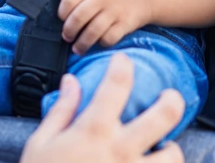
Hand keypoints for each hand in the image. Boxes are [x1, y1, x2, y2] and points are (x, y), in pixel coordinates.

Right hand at [22, 53, 184, 162]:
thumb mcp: (42, 141)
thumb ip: (61, 110)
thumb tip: (71, 81)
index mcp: (94, 131)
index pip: (116, 85)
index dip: (122, 66)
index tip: (123, 61)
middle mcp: (120, 150)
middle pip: (163, 116)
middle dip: (172, 101)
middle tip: (170, 97)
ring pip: (173, 155)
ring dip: (171, 149)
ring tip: (164, 148)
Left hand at [58, 0, 150, 54]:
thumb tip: (63, 21)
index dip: (62, 13)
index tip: (62, 20)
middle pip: (79, 17)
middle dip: (69, 31)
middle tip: (67, 38)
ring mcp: (114, 11)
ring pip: (92, 31)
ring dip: (82, 43)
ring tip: (78, 49)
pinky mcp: (125, 24)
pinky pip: (108, 39)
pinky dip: (101, 44)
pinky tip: (99, 43)